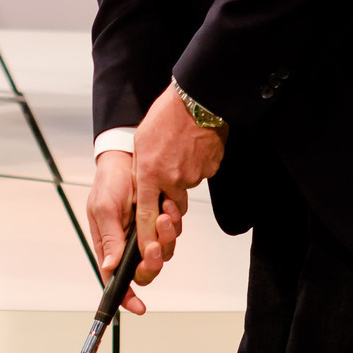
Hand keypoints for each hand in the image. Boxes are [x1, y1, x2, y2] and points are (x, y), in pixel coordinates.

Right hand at [86, 149, 178, 314]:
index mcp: (110, 248)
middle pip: (146, 271)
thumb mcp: (105, 209)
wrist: (127, 157)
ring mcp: (146, 235)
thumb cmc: (109, 183)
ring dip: (166, 236)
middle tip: (153, 244)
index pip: (116, 280)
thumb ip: (109, 239)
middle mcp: (128, 246)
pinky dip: (174, 222)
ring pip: (164, 253)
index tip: (139, 307)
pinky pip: (173, 233)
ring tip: (163, 212)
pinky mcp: (160, 223)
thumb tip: (108, 267)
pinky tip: (169, 205)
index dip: (127, 297)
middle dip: (153, 261)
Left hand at [132, 85, 224, 274]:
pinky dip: (195, 167)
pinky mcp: (209, 170)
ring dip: (180, 180)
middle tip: (166, 181)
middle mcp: (171, 180)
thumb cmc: (165, 118)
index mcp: (150, 175)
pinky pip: (199, 176)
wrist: (197, 100)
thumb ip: (143, 172)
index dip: (147, 238)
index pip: (147, 217)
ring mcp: (193, 176)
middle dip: (167, 203)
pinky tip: (192, 149)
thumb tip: (145, 190)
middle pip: (170, 209)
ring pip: (185, 191)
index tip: (146, 253)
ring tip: (178, 154)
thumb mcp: (142, 144)